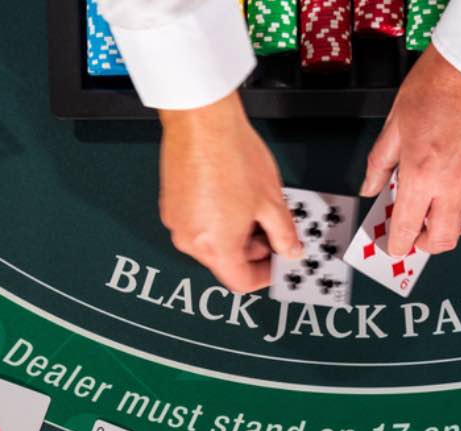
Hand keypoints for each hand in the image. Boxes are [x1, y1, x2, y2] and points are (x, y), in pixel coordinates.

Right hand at [159, 93, 299, 292]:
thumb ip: (284, 234)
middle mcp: (189, 240)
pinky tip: (234, 196)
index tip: (278, 262)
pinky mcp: (170, 203)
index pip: (241, 282)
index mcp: (215, 247)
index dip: (265, 276)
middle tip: (273, 231)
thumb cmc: (231, 155)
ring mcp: (176, 221)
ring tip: (255, 207)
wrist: (201, 119)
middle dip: (253, 251)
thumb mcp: (271, 202)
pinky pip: (197, 223)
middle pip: (226, 261)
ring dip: (236, 233)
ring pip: (212, 241)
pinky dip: (217, 219)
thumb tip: (289, 249)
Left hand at [361, 46, 460, 255]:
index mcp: (420, 175)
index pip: (406, 229)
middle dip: (424, 245)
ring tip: (438, 219)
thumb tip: (370, 188)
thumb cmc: (436, 86)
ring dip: (451, 232)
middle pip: (441, 240)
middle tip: (414, 234)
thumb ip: (380, 163)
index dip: (397, 244)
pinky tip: (458, 196)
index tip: (393, 245)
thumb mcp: (394, 124)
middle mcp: (451, 185)